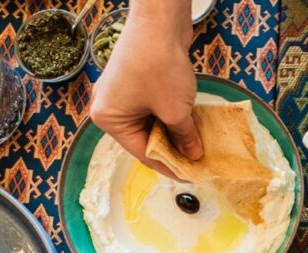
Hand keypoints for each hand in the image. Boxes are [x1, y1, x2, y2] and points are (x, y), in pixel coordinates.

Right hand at [89, 0, 200, 176]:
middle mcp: (109, 107)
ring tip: (198, 146)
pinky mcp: (135, 81)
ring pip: (151, 123)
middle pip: (145, 139)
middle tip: (197, 163)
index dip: (170, 167)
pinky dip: (170, 116)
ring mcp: (121, 93)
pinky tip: (191, 125)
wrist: (159, 21)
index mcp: (109, 119)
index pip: (143, 153)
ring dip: (174, 133)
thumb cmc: (160, 67)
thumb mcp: (175, 110)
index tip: (191, 176)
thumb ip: (185, 137)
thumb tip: (194, 155)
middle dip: (172, 150)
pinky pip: (153, 108)